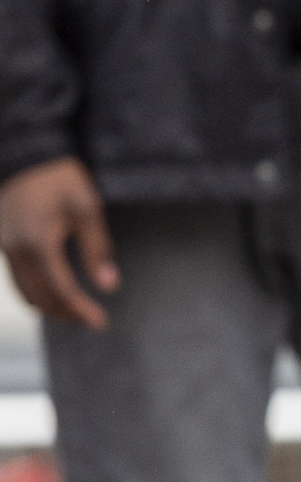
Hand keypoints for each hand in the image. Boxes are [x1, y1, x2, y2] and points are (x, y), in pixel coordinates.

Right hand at [0, 158, 118, 331]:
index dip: (81, 310)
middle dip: (66, 313)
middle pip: (40, 297)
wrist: (28, 158)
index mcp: (38, 241)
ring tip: (75, 313)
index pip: (61, 289)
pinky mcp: (3, 245)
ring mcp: (4, 248)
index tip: (101, 323)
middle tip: (92, 321)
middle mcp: (15, 250)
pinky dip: (35, 293)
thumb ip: (98, 248)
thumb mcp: (87, 208)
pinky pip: (17, 279)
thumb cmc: (61, 179)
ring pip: (24, 292)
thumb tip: (109, 286)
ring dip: (49, 307)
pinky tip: (54, 295)